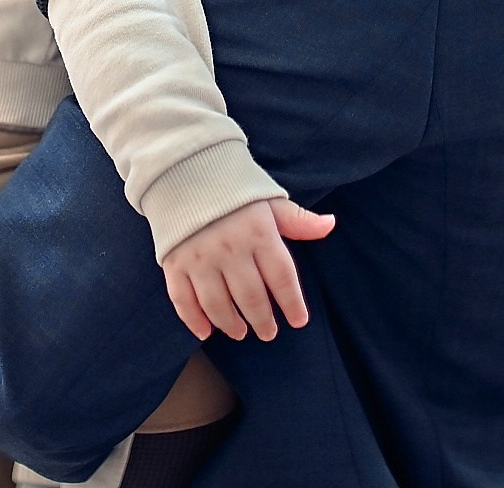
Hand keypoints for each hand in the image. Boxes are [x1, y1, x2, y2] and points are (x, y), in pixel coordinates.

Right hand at [161, 198, 333, 342]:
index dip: (292, 303)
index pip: (282, 277)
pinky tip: (205, 331)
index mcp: (258, 232)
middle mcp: (230, 248)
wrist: (183, 170)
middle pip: (251, 297)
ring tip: (240, 332)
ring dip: (231, 324)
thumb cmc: (233, 189)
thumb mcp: (269, 200)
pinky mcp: (174, 261)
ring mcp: (199, 257)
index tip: (298, 321)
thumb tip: (329, 224)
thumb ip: (297, 220)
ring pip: (218, 304)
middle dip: (262, 321)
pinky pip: (183, 299)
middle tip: (268, 333)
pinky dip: (193, 320)